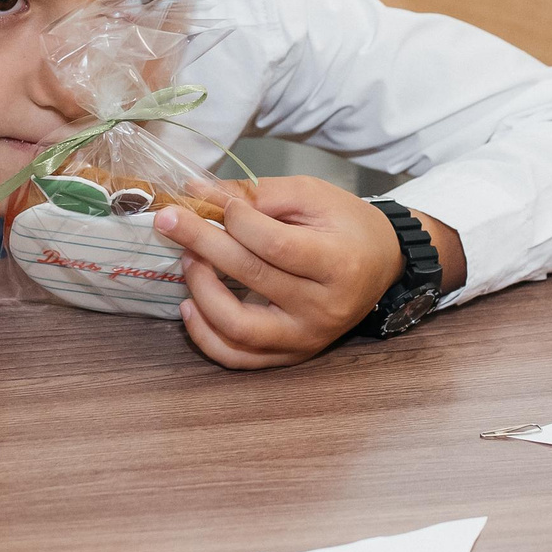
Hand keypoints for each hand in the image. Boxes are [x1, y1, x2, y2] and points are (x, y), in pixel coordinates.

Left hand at [151, 176, 463, 368]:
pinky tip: (189, 305)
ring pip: (239, 327)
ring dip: (201, 290)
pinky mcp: (291, 355)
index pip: (275, 244)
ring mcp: (306, 338)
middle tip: (170, 220)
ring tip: (188, 259)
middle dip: (202, 244)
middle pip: (252, 277)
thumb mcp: (311, 195)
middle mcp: (324, 308)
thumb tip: (197, 194)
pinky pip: (239, 358)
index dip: (235, 220)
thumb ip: (257, 193)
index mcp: (338, 261)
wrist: (381, 264)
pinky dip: (206, 337)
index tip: (208, 200)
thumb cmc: (346, 224)